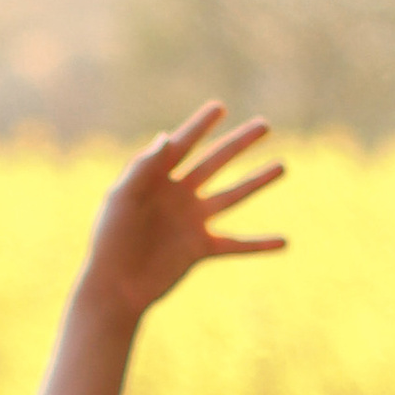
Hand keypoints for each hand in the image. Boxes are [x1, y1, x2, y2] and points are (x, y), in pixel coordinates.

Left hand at [78, 105, 285, 324]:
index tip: (219, 108)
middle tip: (265, 125)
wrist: (115, 286)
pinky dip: (259, 245)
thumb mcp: (122, 198)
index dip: (200, 126)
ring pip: (232, 196)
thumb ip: (142, 168)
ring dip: (257, 181)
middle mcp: (179, 195)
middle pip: (215, 163)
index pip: (182, 144)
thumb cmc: (110, 240)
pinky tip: (284, 241)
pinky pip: (235, 244)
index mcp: (156, 179)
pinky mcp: (200, 249)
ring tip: (282, 166)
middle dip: (240, 143)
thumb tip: (165, 137)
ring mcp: (192, 221)